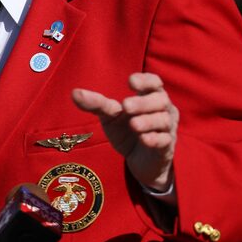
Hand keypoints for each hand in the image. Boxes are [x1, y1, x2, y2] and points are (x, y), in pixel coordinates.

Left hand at [72, 73, 177, 193]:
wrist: (138, 161)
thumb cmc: (126, 131)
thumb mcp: (110, 116)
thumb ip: (96, 104)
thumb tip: (74, 93)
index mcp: (150, 97)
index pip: (154, 82)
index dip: (145, 80)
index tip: (130, 82)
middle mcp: (163, 110)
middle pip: (161, 99)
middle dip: (144, 102)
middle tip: (126, 106)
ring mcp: (167, 129)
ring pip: (164, 120)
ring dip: (149, 121)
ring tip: (134, 124)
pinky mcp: (166, 148)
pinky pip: (165, 141)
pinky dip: (155, 139)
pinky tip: (144, 139)